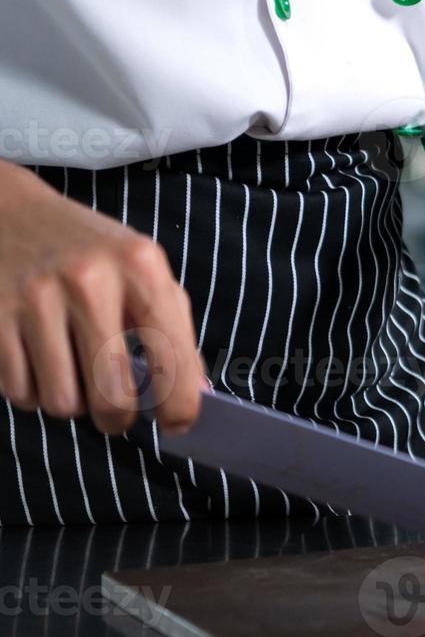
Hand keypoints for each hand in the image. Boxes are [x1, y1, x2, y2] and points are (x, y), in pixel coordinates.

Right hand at [0, 162, 204, 434]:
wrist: (8, 213)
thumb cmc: (90, 250)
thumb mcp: (142, 270)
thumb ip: (171, 327)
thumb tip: (194, 395)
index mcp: (140, 267)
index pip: (171, 356)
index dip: (179, 406)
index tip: (178, 423)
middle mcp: (90, 281)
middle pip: (112, 395)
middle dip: (120, 418)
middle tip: (120, 413)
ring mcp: (36, 299)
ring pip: (62, 402)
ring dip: (73, 404)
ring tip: (76, 376)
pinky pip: (19, 393)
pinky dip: (34, 392)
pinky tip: (41, 364)